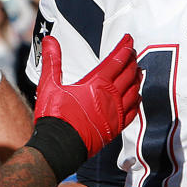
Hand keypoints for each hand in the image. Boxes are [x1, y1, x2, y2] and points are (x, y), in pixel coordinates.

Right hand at [34, 35, 139, 156]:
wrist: (59, 147)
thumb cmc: (54, 116)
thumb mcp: (49, 85)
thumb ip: (52, 61)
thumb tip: (49, 40)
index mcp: (96, 84)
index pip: (116, 60)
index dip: (124, 47)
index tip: (129, 39)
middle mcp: (111, 97)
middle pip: (128, 73)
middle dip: (131, 60)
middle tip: (132, 52)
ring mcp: (115, 113)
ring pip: (134, 91)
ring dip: (137, 79)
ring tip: (137, 71)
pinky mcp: (115, 128)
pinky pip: (132, 112)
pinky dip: (137, 101)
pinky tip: (137, 97)